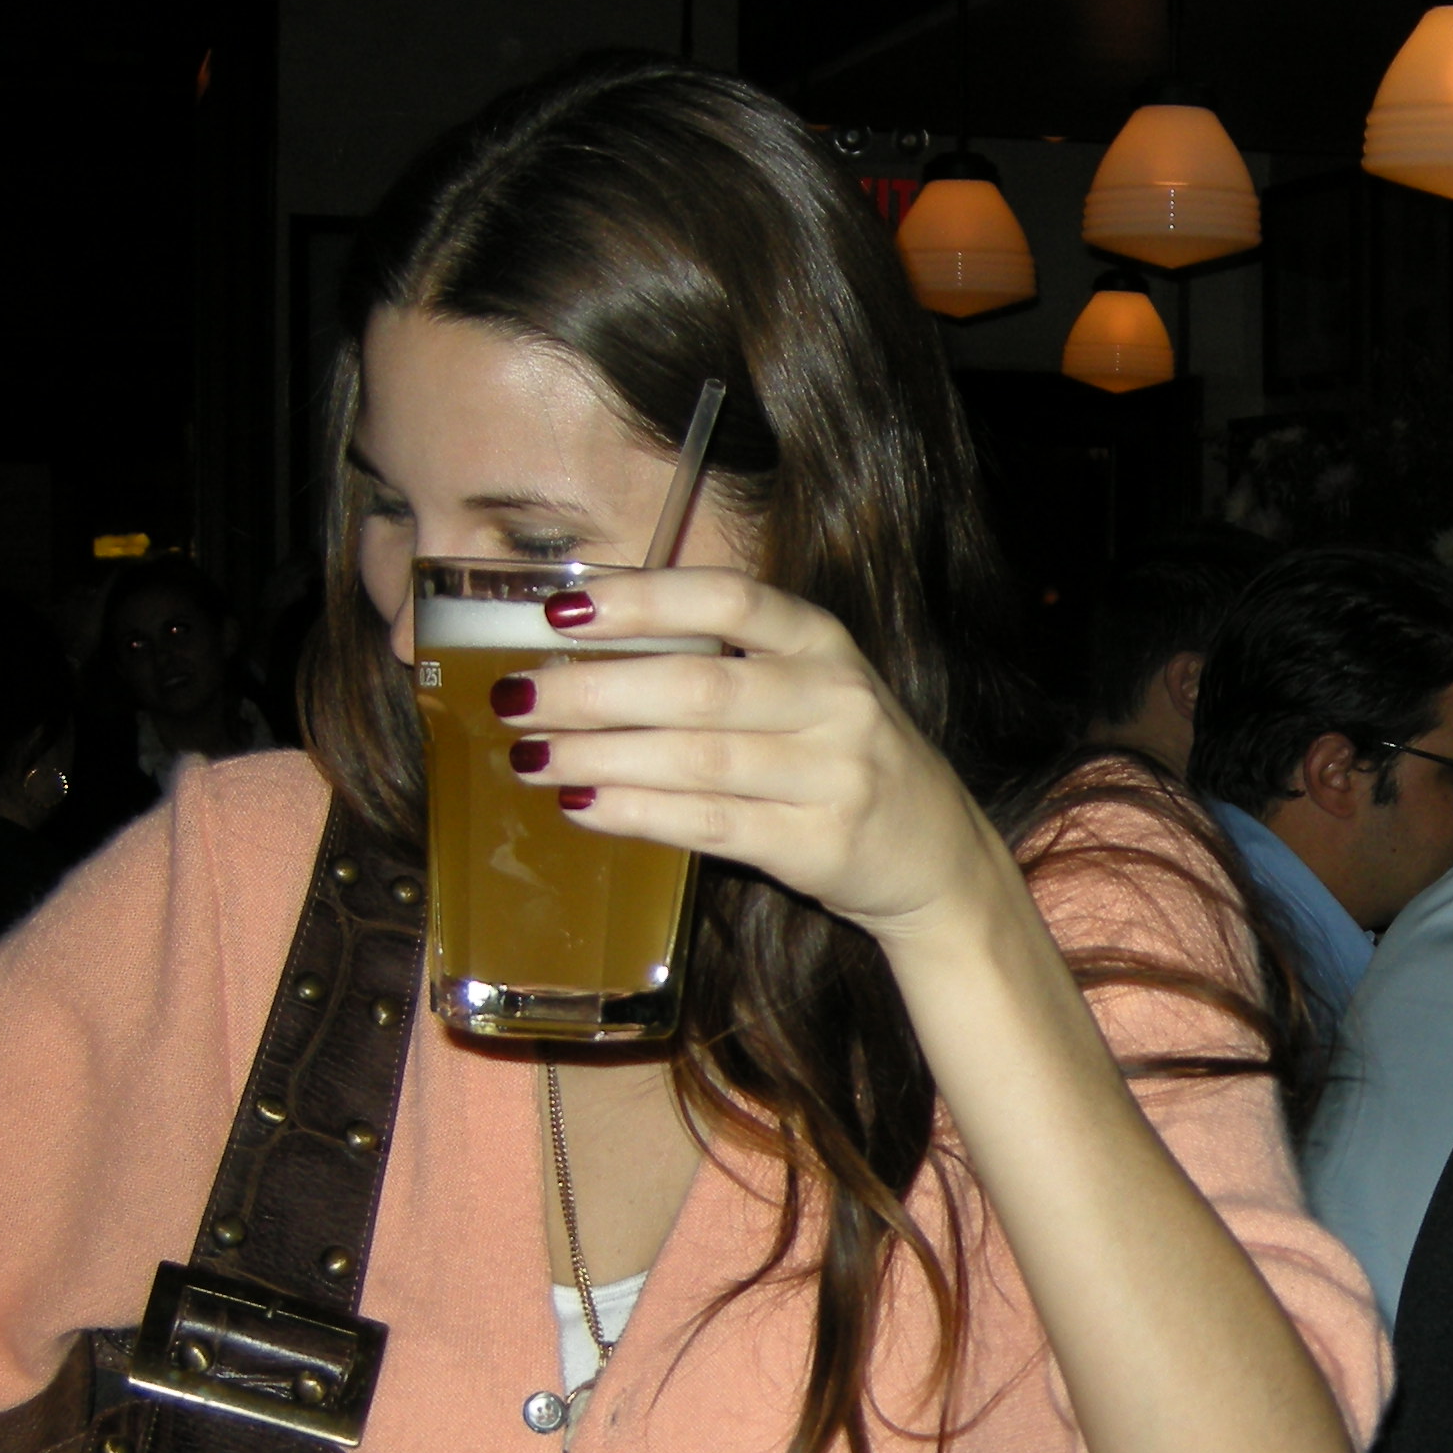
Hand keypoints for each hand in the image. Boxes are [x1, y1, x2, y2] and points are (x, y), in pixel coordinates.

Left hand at [492, 568, 1007, 951]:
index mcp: (824, 641)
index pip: (729, 598)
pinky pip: (710, 825)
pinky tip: (582, 804)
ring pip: (696, 760)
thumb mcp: (807, 687)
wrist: (936, 854)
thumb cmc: (842, 757)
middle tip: (516, 698)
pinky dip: (636, 814)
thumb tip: (582, 655)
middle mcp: (835, 699)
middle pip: (698, 685)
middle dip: (593, 692)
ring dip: (601, 756)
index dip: (642, 601)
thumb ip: (722, 662)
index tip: (560, 613)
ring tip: (531, 758)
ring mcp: (835, 775)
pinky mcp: (820, 844)